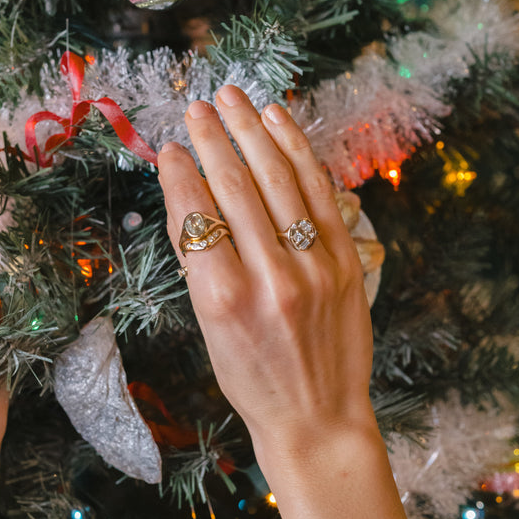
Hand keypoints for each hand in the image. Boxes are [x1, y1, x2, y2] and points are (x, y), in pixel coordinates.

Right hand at [158, 87, 376, 465]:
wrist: (317, 419)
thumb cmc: (253, 380)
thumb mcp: (209, 329)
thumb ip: (200, 262)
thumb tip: (186, 193)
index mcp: (224, 300)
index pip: (197, 214)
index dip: (181, 172)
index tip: (172, 145)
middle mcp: (270, 278)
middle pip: (237, 188)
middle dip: (215, 138)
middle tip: (198, 105)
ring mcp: (314, 268)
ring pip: (280, 180)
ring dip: (255, 131)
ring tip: (235, 99)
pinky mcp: (346, 262)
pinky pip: (320, 194)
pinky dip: (299, 153)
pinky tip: (280, 124)